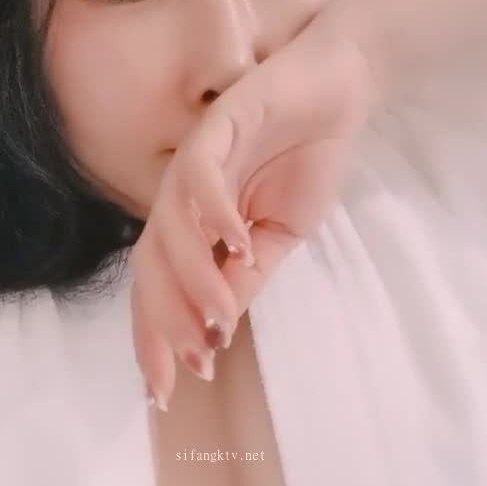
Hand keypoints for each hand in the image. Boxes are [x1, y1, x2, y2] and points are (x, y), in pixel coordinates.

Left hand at [130, 7, 381, 409]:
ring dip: (194, 279)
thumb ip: (247, 277)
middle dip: (162, 323)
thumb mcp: (279, 237)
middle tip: (187, 369)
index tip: (163, 395)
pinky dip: (215, 212)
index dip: (156, 341)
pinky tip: (237, 243)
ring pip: (171, 231)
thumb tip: (216, 333)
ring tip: (222, 319)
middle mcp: (179, 201)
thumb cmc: (304, 160)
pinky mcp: (215, 129)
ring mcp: (192, 164)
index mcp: (190, 229)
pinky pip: (201, 178)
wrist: (336, 90)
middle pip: (150, 269)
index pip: (160, 291)